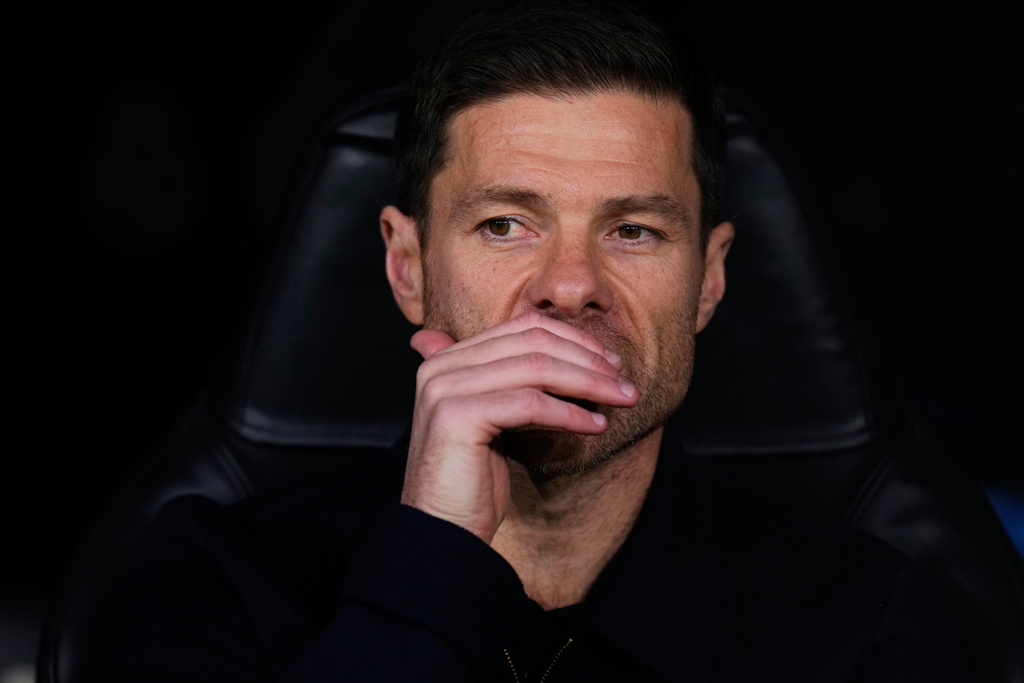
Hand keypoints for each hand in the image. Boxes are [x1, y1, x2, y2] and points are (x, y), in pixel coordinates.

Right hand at [401, 312, 638, 542]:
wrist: (443, 533)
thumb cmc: (474, 483)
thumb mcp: (500, 421)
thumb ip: (518, 384)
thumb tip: (575, 357)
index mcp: (448, 360)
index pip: (522, 329)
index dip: (573, 341)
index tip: (610, 364)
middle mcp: (441, 367)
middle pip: (531, 344)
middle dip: (587, 360)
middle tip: (624, 380)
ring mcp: (445, 389)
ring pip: (535, 368)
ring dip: (588, 383)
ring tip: (621, 399)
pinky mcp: (457, 416)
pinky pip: (529, 404)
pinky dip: (569, 413)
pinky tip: (595, 425)